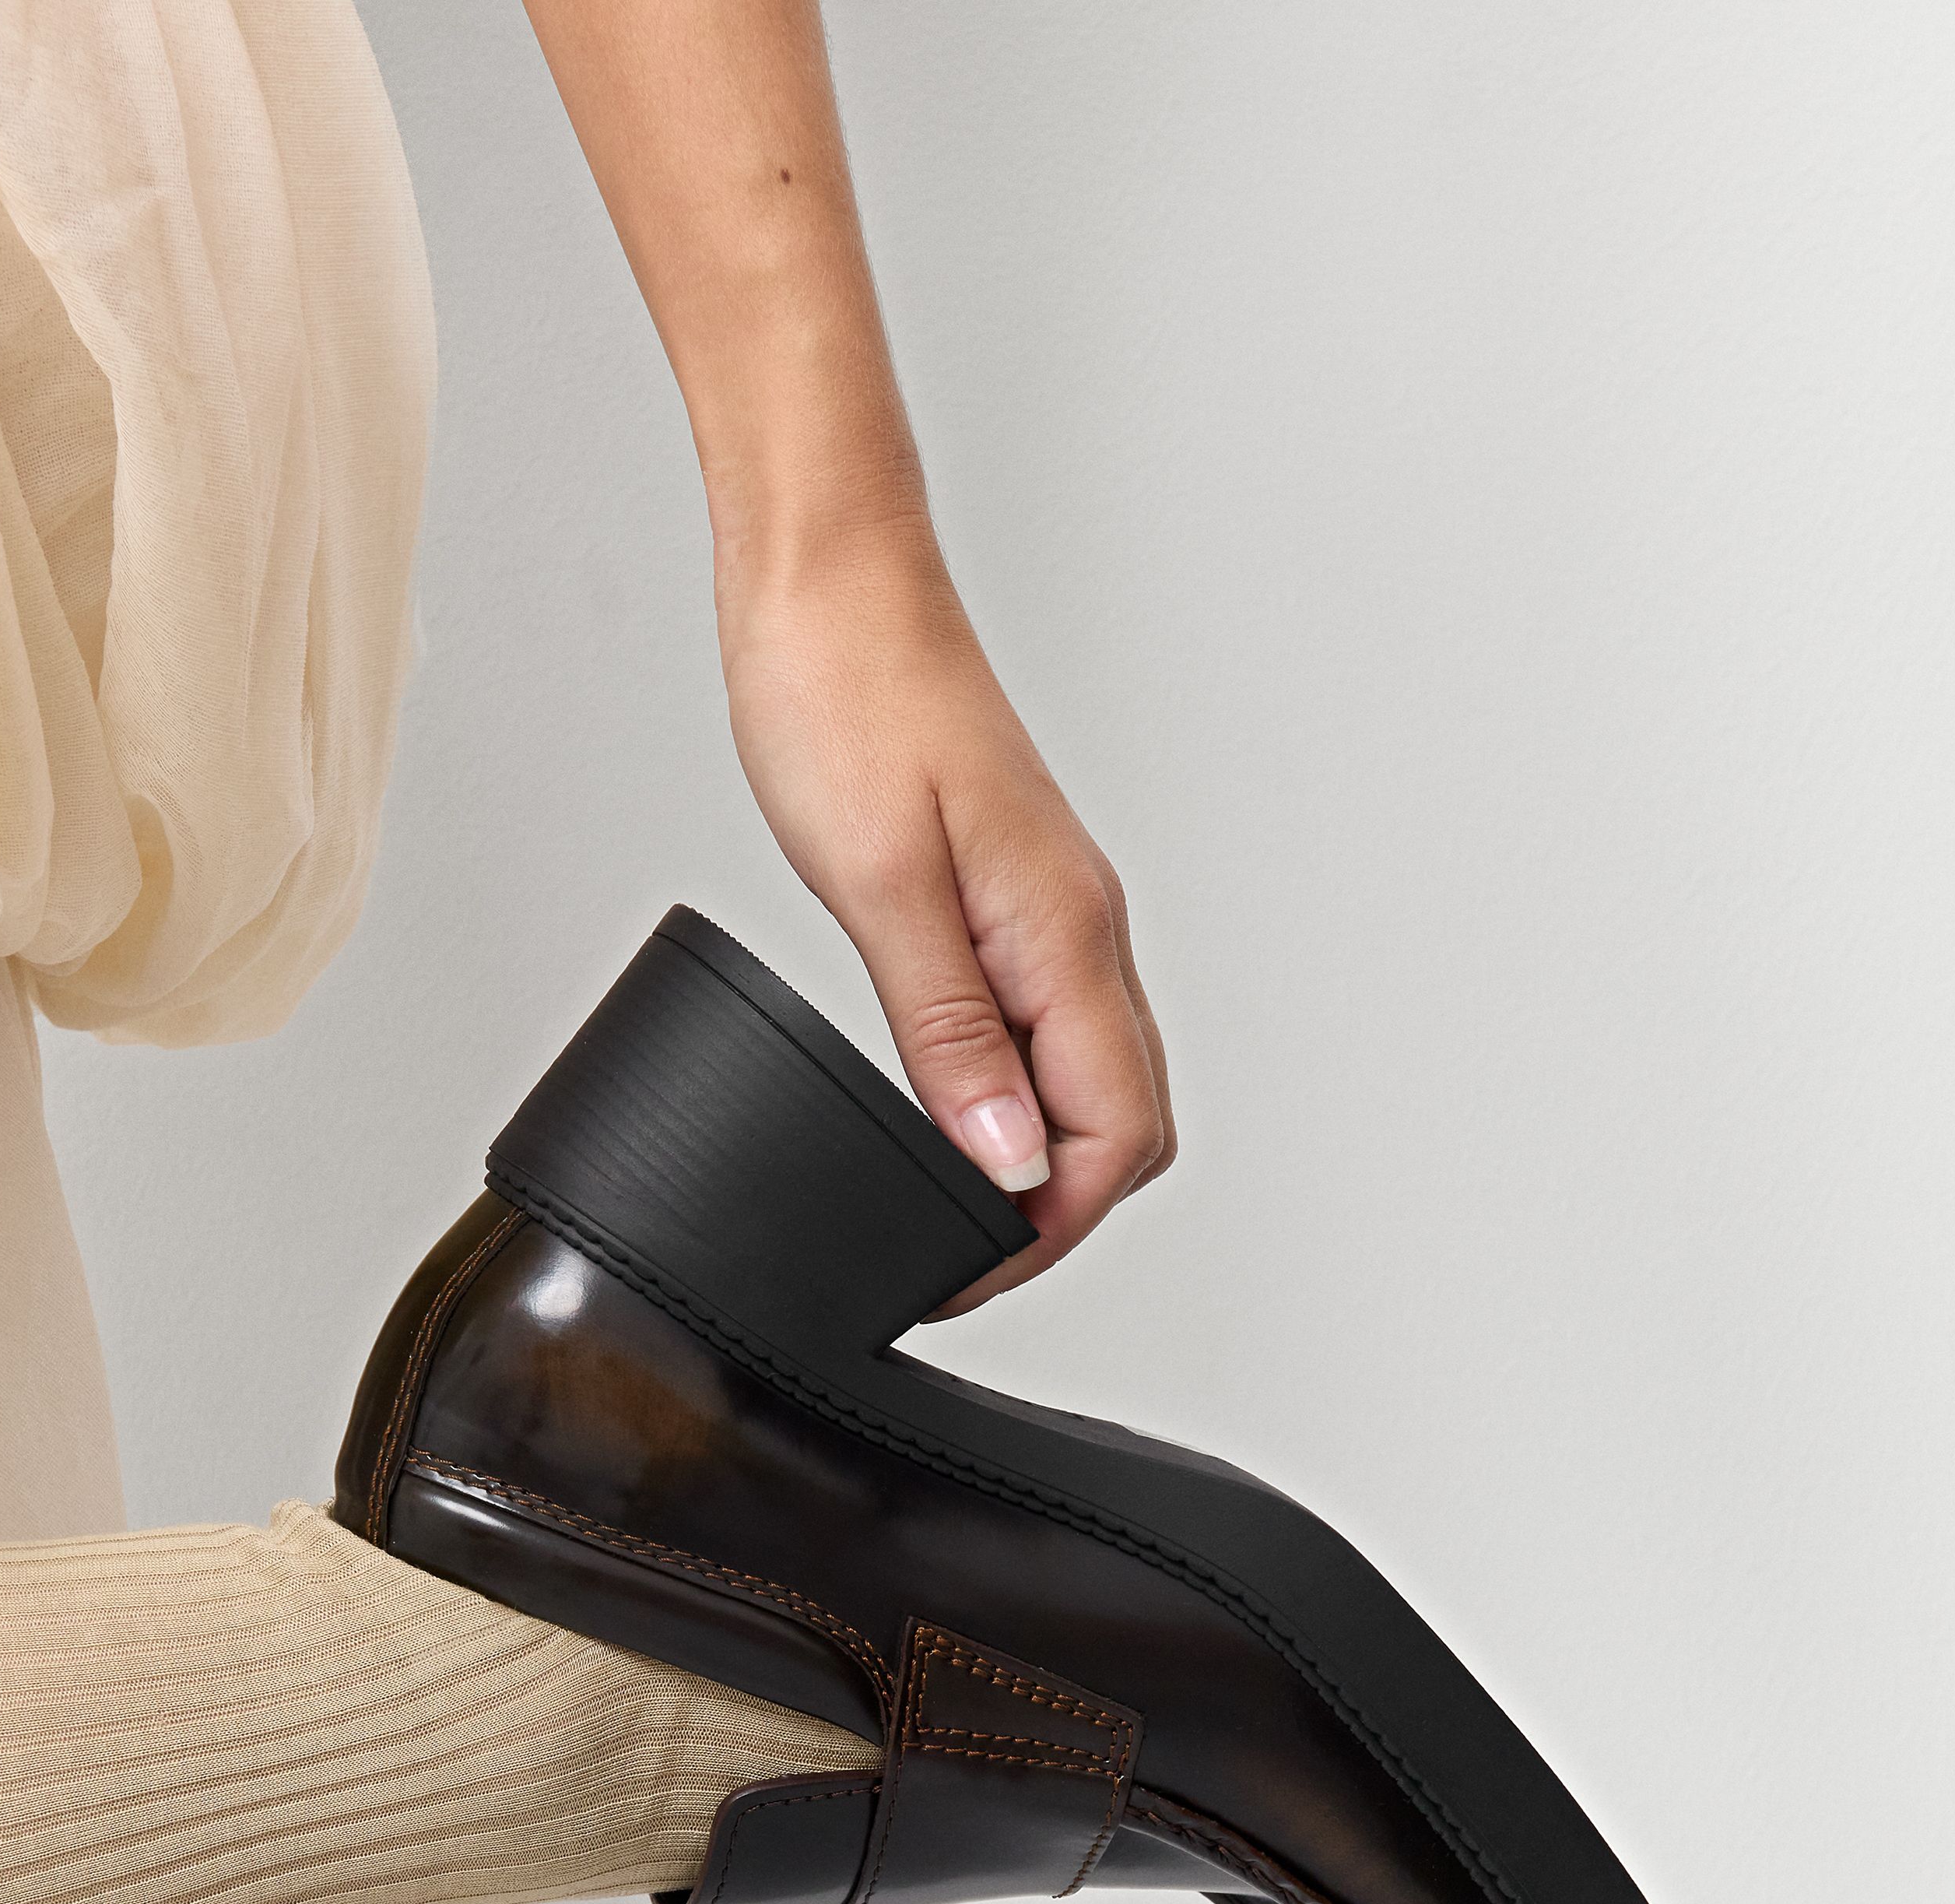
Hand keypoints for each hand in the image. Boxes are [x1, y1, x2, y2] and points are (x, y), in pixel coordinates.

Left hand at [716, 526, 1173, 1313]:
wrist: (827, 578)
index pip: (1115, 1134)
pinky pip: (1052, 1026)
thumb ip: (951, 1034)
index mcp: (1064, 932)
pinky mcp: (1015, 893)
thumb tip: (1007, 1159)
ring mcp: (1054, 911)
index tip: (962, 1274)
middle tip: (954, 1264)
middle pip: (1127, 1123)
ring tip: (949, 1210)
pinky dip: (1018, 1093)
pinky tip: (954, 1106)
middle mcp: (1081, 926)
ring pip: (1096, 1078)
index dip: (1050, 1231)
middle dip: (1058, 1216)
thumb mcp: (882, 887)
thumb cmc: (845, 696)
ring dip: (1042, 1160)